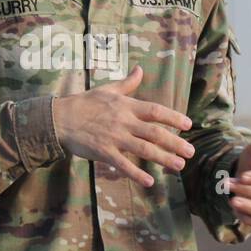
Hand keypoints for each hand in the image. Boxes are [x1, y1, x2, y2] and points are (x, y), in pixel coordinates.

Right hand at [52, 64, 193, 187]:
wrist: (60, 118)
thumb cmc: (84, 103)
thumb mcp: (108, 89)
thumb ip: (127, 82)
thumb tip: (140, 69)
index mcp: (126, 106)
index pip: (155, 111)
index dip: (173, 117)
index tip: (188, 125)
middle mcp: (124, 121)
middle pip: (155, 132)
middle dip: (175, 143)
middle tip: (190, 152)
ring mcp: (114, 137)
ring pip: (144, 148)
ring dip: (163, 158)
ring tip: (179, 166)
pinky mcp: (103, 151)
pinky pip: (122, 164)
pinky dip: (136, 173)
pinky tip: (149, 181)